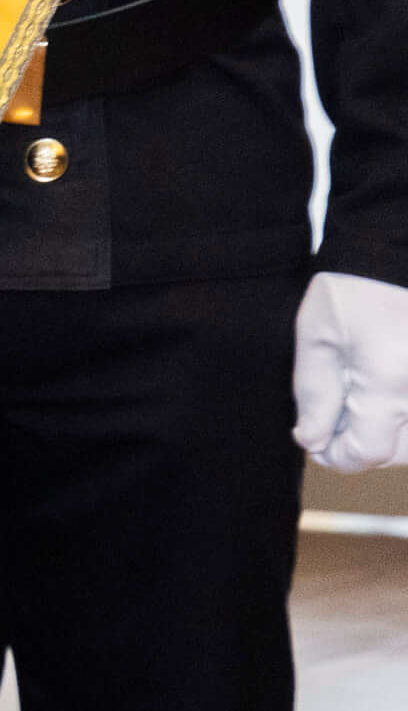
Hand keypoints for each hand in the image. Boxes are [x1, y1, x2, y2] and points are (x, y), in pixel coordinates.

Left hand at [294, 270, 407, 472]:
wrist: (399, 255)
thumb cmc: (353, 290)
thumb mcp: (317, 336)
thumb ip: (314, 393)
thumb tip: (312, 440)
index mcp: (388, 383)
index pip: (367, 451)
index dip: (336, 455)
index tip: (315, 442)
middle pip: (398, 452)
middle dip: (362, 447)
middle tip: (332, 425)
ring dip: (388, 437)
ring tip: (357, 407)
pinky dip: (404, 420)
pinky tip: (380, 397)